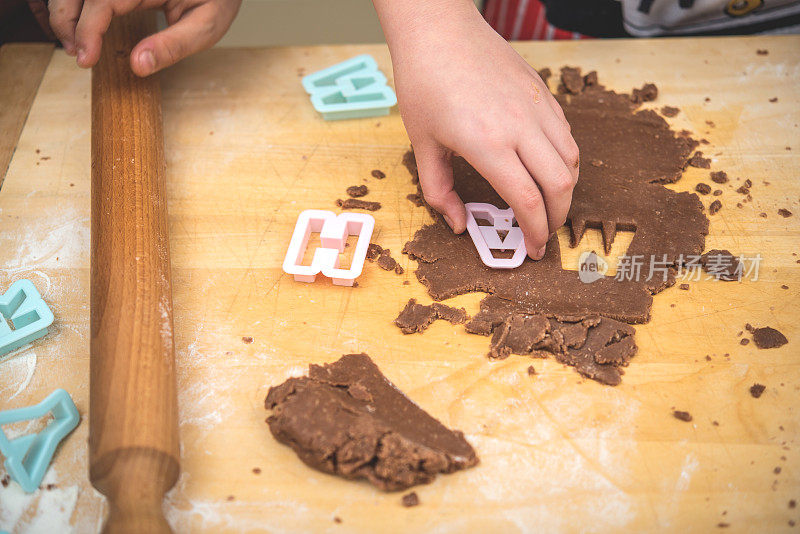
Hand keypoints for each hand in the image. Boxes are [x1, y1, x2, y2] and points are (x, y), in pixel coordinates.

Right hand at [49, 0, 240, 75]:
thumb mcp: (206, 25)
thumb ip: (173, 45)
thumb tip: (137, 66)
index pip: (104, 0)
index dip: (87, 29)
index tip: (85, 59)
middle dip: (66, 20)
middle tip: (77, 55)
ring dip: (66, 10)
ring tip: (75, 45)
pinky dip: (78, 5)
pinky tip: (82, 26)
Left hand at [373, 0, 578, 259]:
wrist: (438, 29)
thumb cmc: (423, 83)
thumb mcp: (421, 144)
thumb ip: (439, 191)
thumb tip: (459, 224)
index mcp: (487, 144)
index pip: (527, 201)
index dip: (535, 232)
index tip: (535, 249)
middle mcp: (520, 127)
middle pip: (561, 185)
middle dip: (557, 218)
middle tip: (544, 233)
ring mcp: (535, 107)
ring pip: (571, 159)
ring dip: (565, 189)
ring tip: (548, 203)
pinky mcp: (542, 92)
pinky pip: (565, 134)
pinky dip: (564, 159)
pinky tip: (546, 167)